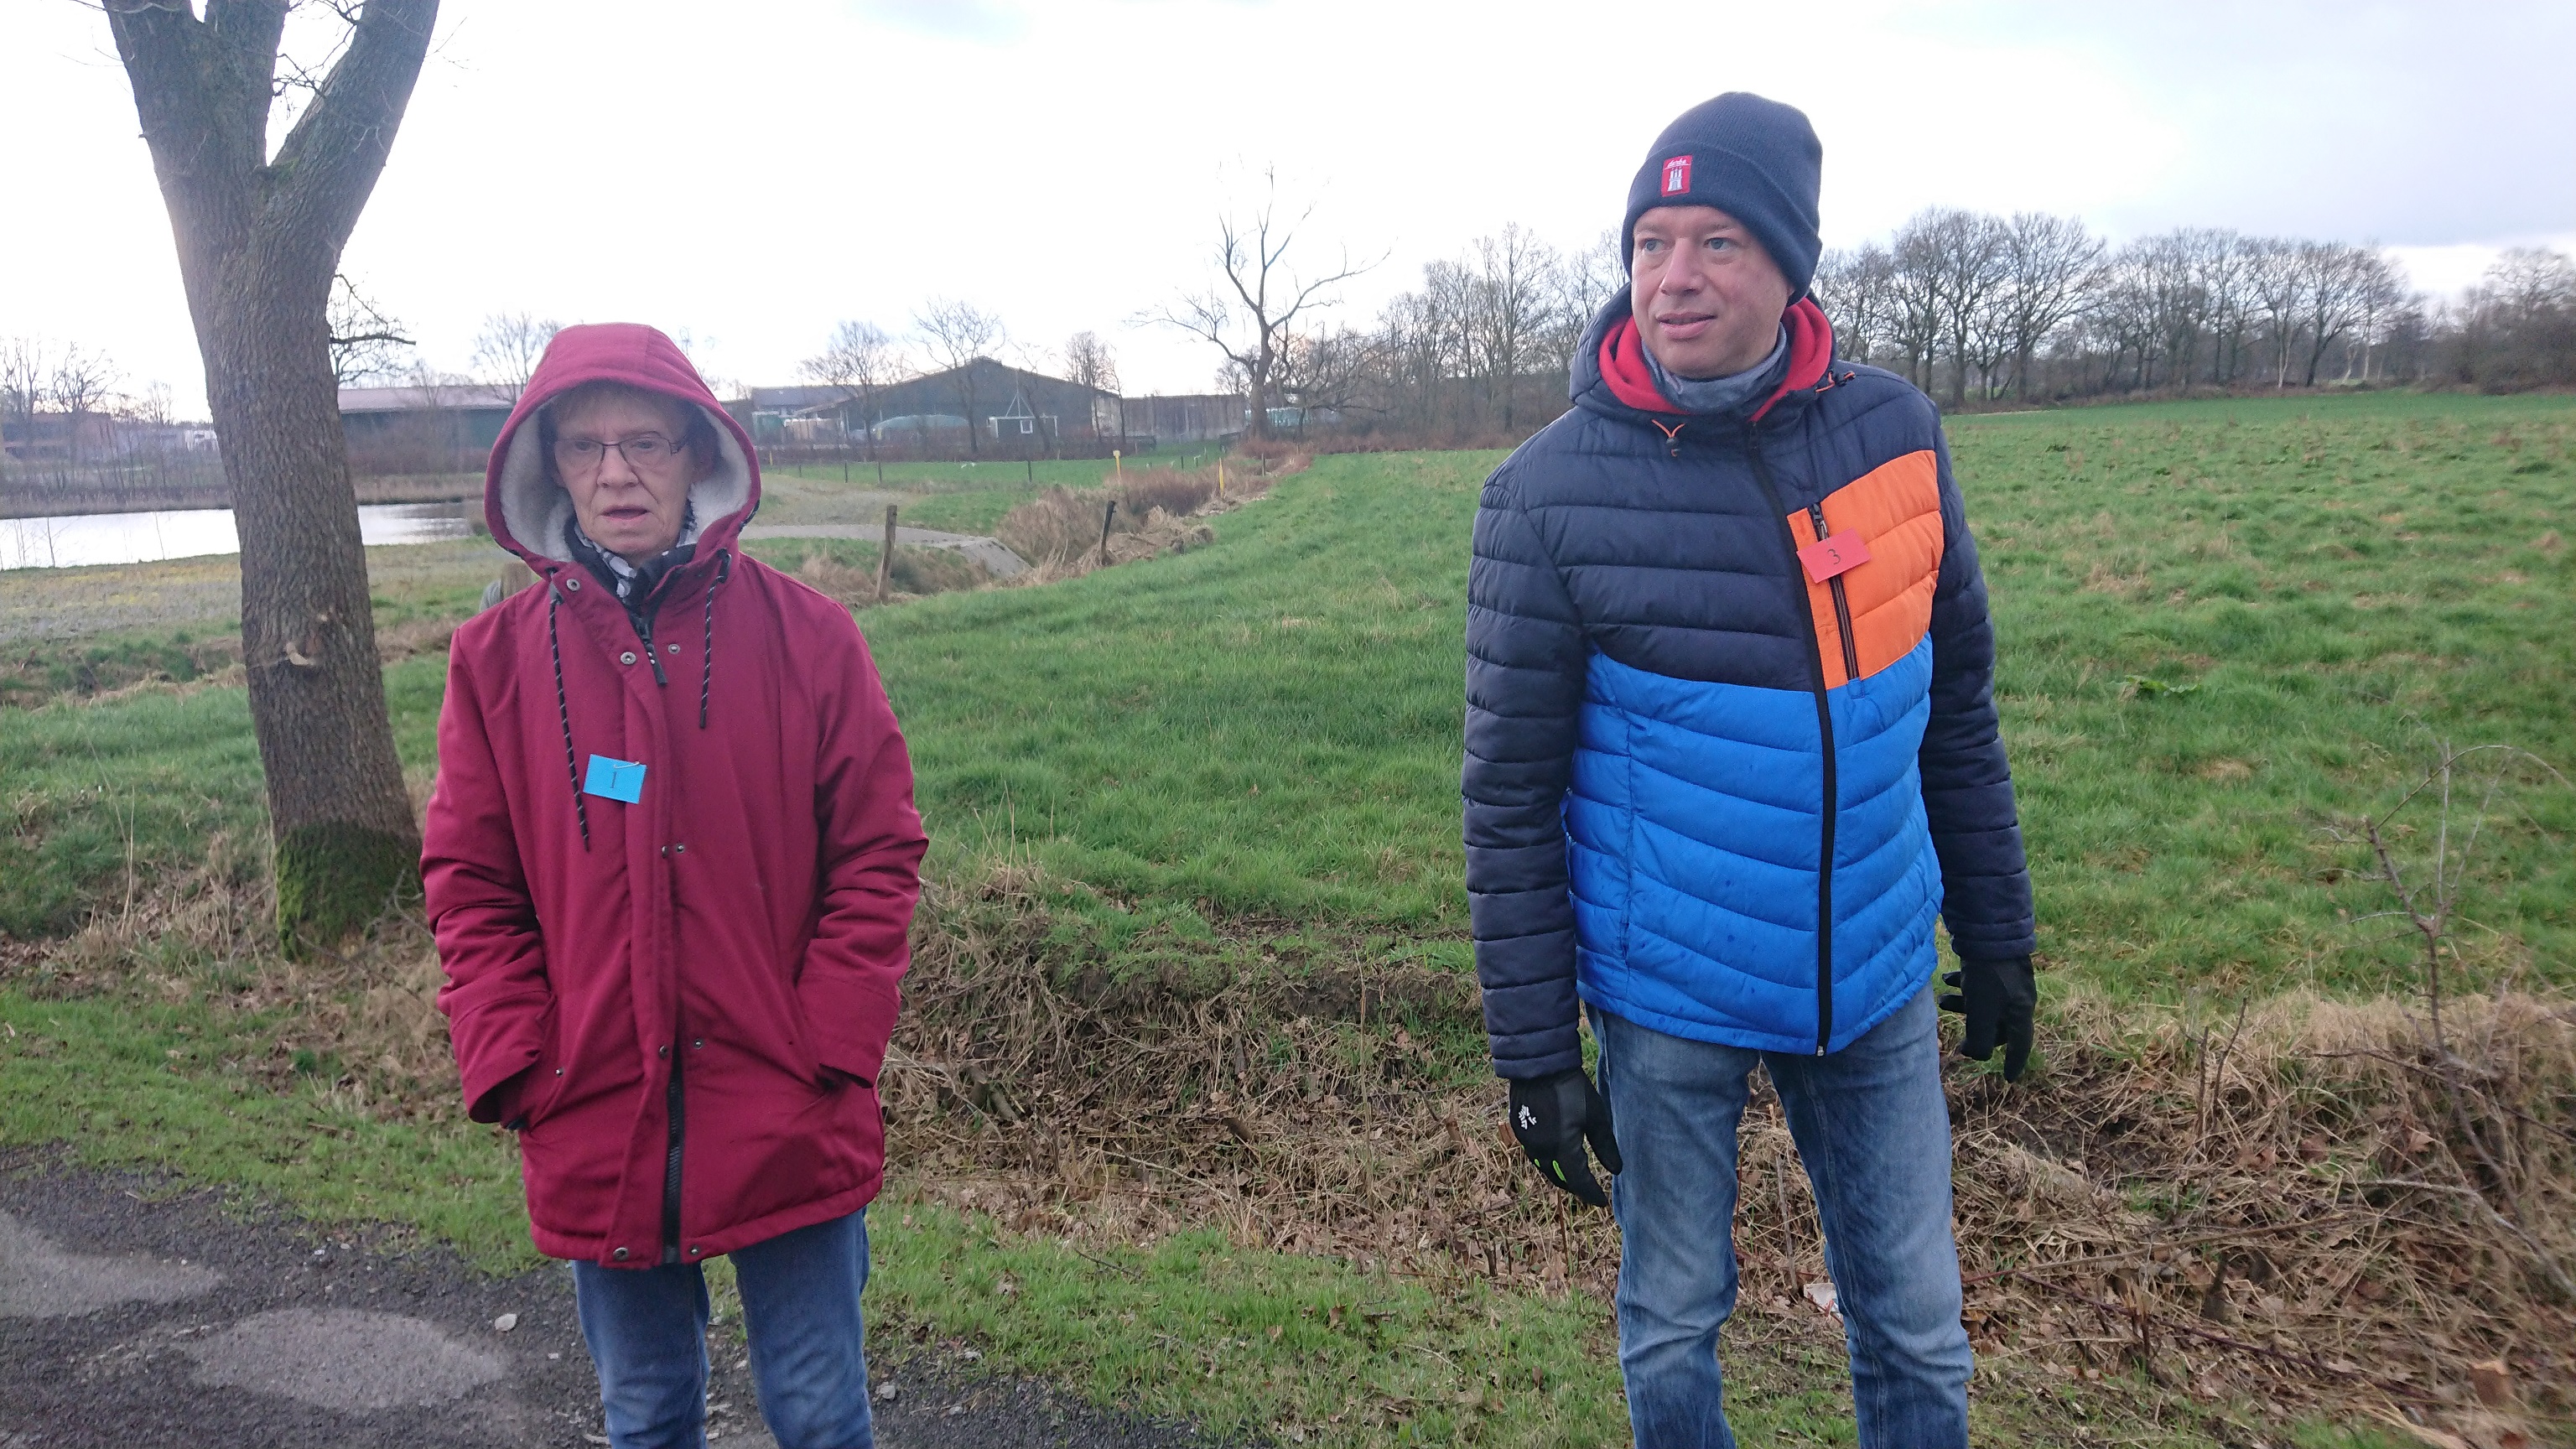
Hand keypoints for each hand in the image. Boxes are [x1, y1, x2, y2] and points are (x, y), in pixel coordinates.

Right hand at [1507, 1068, 1621, 1206]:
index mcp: (1562, 1149)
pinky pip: (1535, 1154)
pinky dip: (1548, 1160)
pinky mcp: (1519, 1130)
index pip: (1578, 1182)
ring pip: (1544, 1168)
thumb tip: (1616, 1170)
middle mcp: (1542, 1150)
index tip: (1603, 1202)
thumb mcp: (1596, 1117)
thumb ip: (1605, 1146)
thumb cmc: (1572, 1090)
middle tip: (1588, 1190)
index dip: (1591, 1194)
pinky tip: (1555, 1154)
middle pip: (1559, 1179)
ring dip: (1559, 1175)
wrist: (1539, 1066)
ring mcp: (1527, 1141)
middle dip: (1575, 1187)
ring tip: (1573, 1175)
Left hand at [1940, 955, 2035, 1080]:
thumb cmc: (1988, 976)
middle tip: (1960, 1042)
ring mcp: (2006, 980)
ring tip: (1941, 1001)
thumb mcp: (1983, 1013)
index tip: (2008, 1078)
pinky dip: (1962, 986)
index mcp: (2020, 1012)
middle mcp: (2017, 997)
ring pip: (1984, 1002)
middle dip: (1977, 1032)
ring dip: (1962, 1006)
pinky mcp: (1993, 965)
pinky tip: (1945, 980)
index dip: (2014, 1062)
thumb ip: (1980, 1039)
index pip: (2020, 1044)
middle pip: (1999, 1025)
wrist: (1990, 932)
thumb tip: (1975, 1055)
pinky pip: (1978, 983)